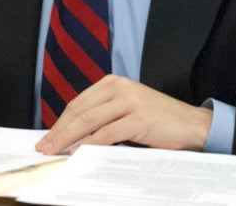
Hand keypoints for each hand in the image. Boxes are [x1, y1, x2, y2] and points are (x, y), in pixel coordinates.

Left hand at [35, 75, 212, 153]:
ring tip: (55, 151)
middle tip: (44, 147)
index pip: (78, 103)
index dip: (60, 122)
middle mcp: (119, 87)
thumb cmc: (158, 121)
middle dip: (59, 131)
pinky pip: (107, 132)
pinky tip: (79, 152)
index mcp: (113, 83)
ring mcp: (129, 100)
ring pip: (89, 120)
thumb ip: (103, 116)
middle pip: (79, 110)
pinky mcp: (138, 117)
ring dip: (68, 138)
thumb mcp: (127, 111)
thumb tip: (73, 136)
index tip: (46, 137)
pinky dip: (90, 143)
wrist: (192, 124)